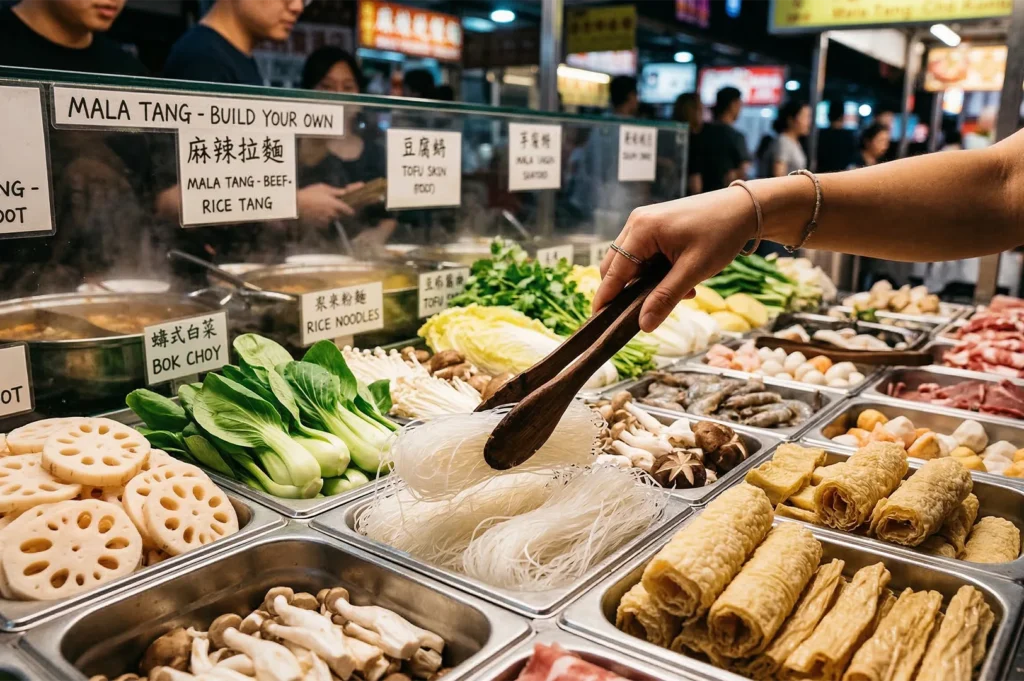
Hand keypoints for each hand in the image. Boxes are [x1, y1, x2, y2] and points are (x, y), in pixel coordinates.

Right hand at [297, 182, 362, 225]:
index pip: (348, 210)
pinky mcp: (319, 224)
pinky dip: (323, 219)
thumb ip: (336, 191)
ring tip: (322, 208)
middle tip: (331, 205)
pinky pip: (324, 222)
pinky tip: (317, 213)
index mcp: (335, 204)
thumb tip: (345, 192)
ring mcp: (326, 220)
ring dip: (330, 215)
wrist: (296, 204)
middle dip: (338, 211)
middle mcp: (332, 214)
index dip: (351, 211)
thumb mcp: (323, 188)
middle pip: (340, 215)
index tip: (351, 210)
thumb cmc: (310, 193)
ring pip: (332, 218)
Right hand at [593, 186, 757, 332]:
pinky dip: (656, 272)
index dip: (605, 297)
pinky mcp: (655, 226)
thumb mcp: (694, 270)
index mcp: (641, 229)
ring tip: (680, 292)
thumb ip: (665, 298)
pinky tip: (681, 279)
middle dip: (629, 291)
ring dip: (648, 283)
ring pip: (631, 263)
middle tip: (647, 312)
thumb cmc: (721, 233)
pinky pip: (644, 255)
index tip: (598, 322)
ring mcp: (645, 222)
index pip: (613, 270)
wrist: (744, 208)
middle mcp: (637, 223)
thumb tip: (643, 325)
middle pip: (616, 266)